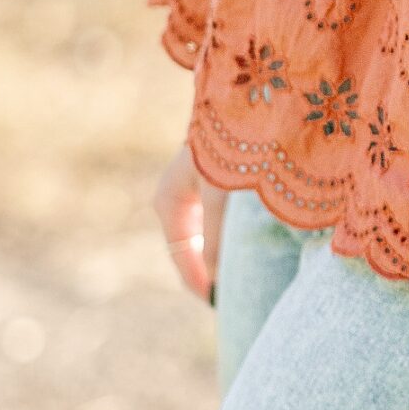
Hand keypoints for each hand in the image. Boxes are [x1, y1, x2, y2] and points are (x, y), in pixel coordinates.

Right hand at [153, 143, 228, 301]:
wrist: (239, 106)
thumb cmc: (226, 147)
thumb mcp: (219, 196)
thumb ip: (216, 238)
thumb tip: (214, 279)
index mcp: (169, 203)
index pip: (181, 255)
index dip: (198, 281)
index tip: (217, 303)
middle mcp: (173, 199)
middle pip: (187, 248)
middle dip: (205, 272)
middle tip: (228, 298)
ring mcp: (188, 192)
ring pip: (198, 237)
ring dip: (213, 257)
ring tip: (234, 279)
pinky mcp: (205, 186)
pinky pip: (209, 224)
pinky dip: (220, 240)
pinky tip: (237, 250)